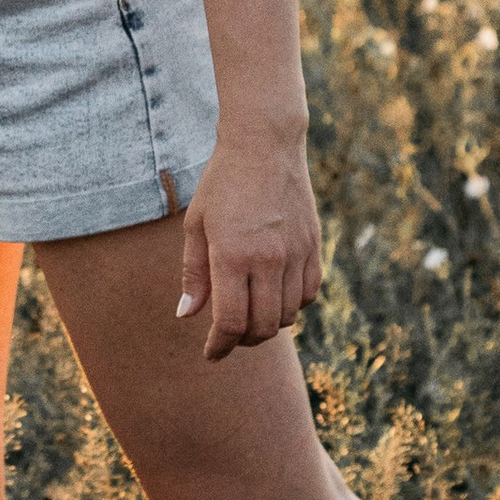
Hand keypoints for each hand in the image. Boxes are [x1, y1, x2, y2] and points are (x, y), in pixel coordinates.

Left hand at [176, 135, 322, 361]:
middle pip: (262, 327)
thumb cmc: (222, 184)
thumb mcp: (196, 225)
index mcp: (232, 255)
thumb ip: (193, 274)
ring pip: (287, 315)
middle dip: (242, 341)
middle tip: (228, 338)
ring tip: (249, 318)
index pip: (230, 322)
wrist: (265, 146)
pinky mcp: (314, 247)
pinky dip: (291, 306)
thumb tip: (186, 316)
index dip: (220, 346)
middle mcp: (268, 260)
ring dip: (267, 325)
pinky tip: (274, 297)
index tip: (211, 354)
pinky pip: (308, 294)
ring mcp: (296, 254)